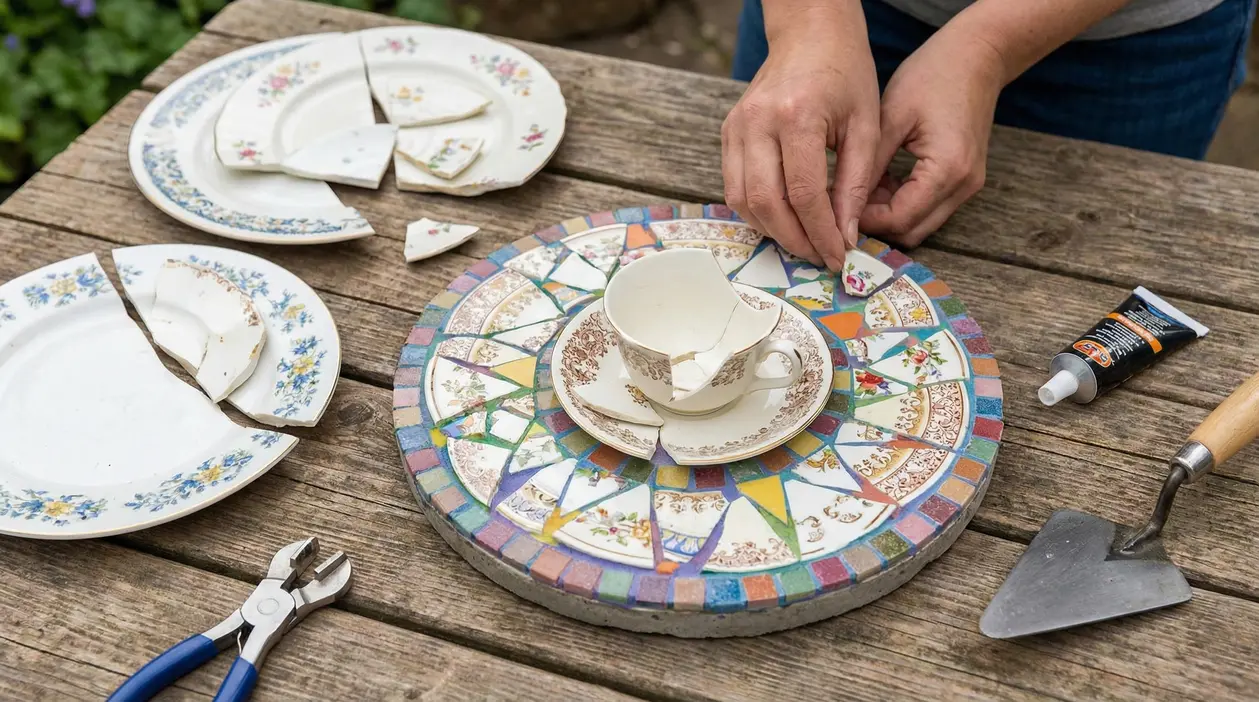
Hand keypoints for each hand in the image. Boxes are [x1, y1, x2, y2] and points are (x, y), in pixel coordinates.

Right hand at [722, 5, 879, 270]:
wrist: (809, 34)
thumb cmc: (846, 73)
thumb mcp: (866, 126)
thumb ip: (856, 183)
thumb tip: (845, 235)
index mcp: (797, 115)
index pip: (804, 193)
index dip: (821, 233)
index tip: (838, 256)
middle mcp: (758, 122)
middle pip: (767, 203)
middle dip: (794, 239)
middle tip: (818, 256)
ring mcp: (736, 127)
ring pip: (743, 200)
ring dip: (772, 230)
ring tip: (802, 241)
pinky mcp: (728, 132)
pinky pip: (735, 186)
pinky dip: (757, 211)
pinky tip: (783, 218)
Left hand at [860, 29, 1004, 246]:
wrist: (978, 55)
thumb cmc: (933, 75)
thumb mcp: (890, 119)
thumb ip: (869, 166)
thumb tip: (842, 201)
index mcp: (947, 170)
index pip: (898, 220)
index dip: (862, 220)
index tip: (832, 208)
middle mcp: (963, 186)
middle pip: (911, 232)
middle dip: (875, 224)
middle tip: (842, 203)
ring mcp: (968, 185)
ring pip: (920, 224)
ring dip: (888, 215)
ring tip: (859, 189)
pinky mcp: (965, 180)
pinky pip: (929, 208)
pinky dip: (903, 203)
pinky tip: (880, 181)